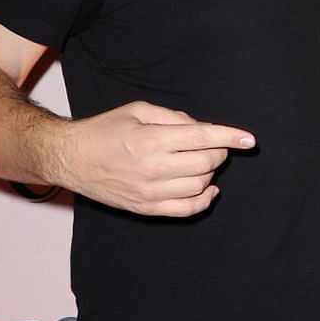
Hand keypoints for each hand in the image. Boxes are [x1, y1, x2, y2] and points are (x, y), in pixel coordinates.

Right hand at [52, 101, 254, 216]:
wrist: (70, 158)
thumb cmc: (104, 130)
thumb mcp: (138, 111)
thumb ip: (175, 117)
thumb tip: (205, 128)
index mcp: (151, 139)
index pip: (204, 138)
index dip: (231, 137)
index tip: (250, 139)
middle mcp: (152, 168)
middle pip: (207, 162)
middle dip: (218, 150)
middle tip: (210, 143)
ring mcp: (149, 192)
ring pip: (201, 184)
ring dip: (209, 171)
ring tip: (198, 160)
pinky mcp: (146, 208)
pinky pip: (188, 209)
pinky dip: (205, 199)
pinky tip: (209, 187)